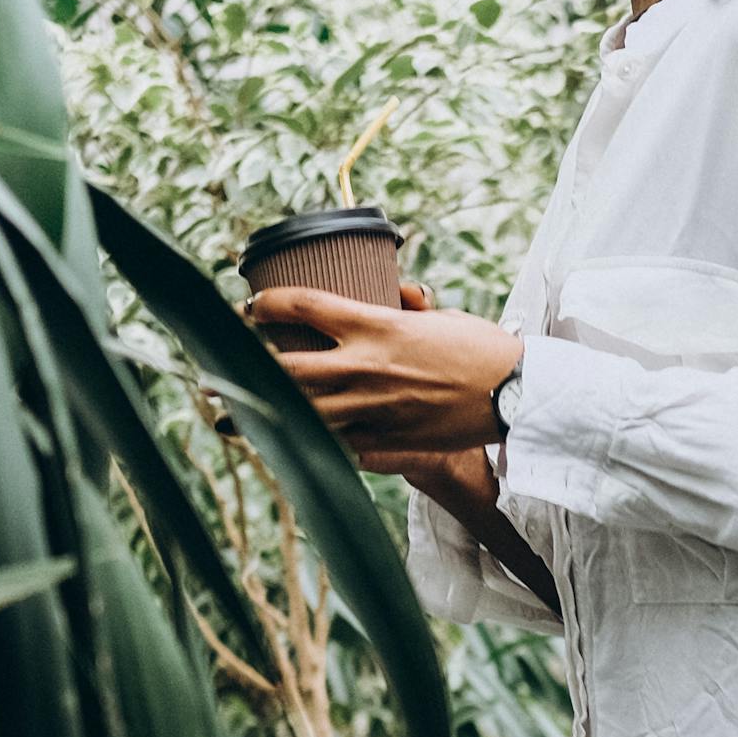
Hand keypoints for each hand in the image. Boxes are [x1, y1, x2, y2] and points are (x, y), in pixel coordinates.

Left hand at [245, 278, 521, 465]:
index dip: (266, 304)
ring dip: (266, 414)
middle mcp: (364, 367)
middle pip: (285, 367)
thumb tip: (399, 292)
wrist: (515, 394)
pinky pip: (335, 443)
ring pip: (301, 413)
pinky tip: (293, 444)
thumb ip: (407, 309)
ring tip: (236, 416)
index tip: (251, 308)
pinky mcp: (384, 442)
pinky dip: (314, 442)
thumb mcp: (440, 317)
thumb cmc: (482, 350)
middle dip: (245, 367)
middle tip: (222, 368)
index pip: (302, 306)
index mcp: (375, 326)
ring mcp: (370, 409)